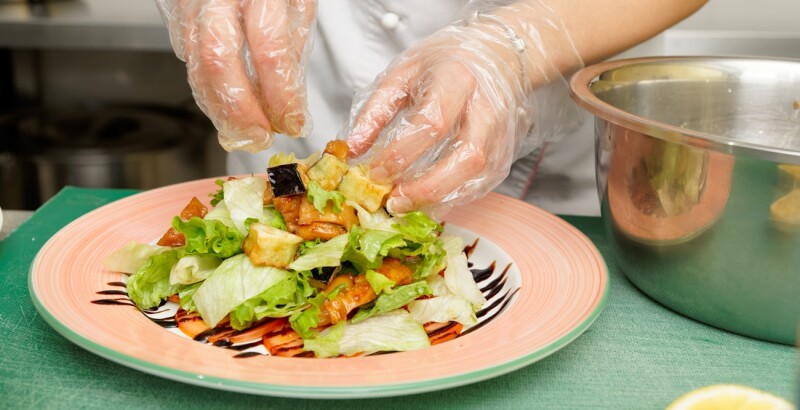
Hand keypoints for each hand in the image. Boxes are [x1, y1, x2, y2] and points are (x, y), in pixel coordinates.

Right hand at [157, 0, 314, 151]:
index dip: (280, 94)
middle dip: (240, 110)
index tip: (293, 121)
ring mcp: (193, 2)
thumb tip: (289, 106)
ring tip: (245, 131)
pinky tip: (226, 103)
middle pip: (219, 61)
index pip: (269, 49)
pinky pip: (187, 57)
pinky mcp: (178, 11)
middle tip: (260, 137)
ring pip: (196, 65)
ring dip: (220, 108)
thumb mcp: (298, 1)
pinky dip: (207, 88)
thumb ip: (292, 48)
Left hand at [341, 2, 581, 216]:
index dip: (401, 153)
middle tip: (392, 202)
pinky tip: (426, 202)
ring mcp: (501, 135)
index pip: (433, 123)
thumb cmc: (447, 62)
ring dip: (438, 200)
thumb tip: (353, 148)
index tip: (374, 171)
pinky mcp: (505, 155)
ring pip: (477, 178)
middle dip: (426, 188)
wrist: (498, 56)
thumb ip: (376, 110)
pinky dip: (451, 199)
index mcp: (457, 78)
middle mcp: (487, 108)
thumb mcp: (403, 72)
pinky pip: (480, 186)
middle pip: (466, 157)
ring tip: (404, 205)